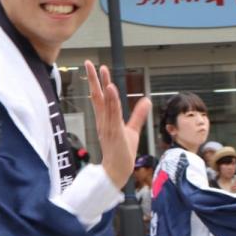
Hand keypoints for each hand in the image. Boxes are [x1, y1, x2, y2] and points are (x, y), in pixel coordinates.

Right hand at [85, 61, 150, 189]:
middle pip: (97, 96)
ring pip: (104, 103)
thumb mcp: (132, 130)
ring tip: (102, 70)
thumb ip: (138, 115)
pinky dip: (111, 101)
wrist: (117, 172)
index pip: (101, 97)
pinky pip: (112, 114)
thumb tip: (146, 100)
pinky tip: (111, 89)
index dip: (99, 82)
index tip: (98, 68)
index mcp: (105, 120)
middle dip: (93, 79)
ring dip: (103, 86)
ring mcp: (108, 126)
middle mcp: (104, 121)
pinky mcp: (114, 133)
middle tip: (89, 63)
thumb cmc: (122, 153)